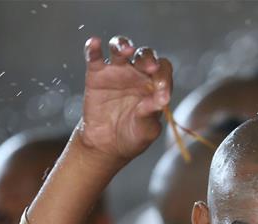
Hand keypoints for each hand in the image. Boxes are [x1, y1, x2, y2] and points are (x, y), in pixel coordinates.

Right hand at [77, 36, 171, 161]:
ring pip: (120, 48)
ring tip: (125, 51)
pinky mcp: (96, 74)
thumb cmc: (132, 135)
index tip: (162, 91)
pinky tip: (95, 44)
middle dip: (148, 58)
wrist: (105, 145)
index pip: (163, 70)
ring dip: (123, 45)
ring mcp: (116, 71)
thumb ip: (152, 113)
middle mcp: (137, 73)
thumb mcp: (146, 130)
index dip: (164, 76)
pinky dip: (93, 48)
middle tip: (150, 68)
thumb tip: (162, 99)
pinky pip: (94, 57)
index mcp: (154, 84)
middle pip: (144, 55)